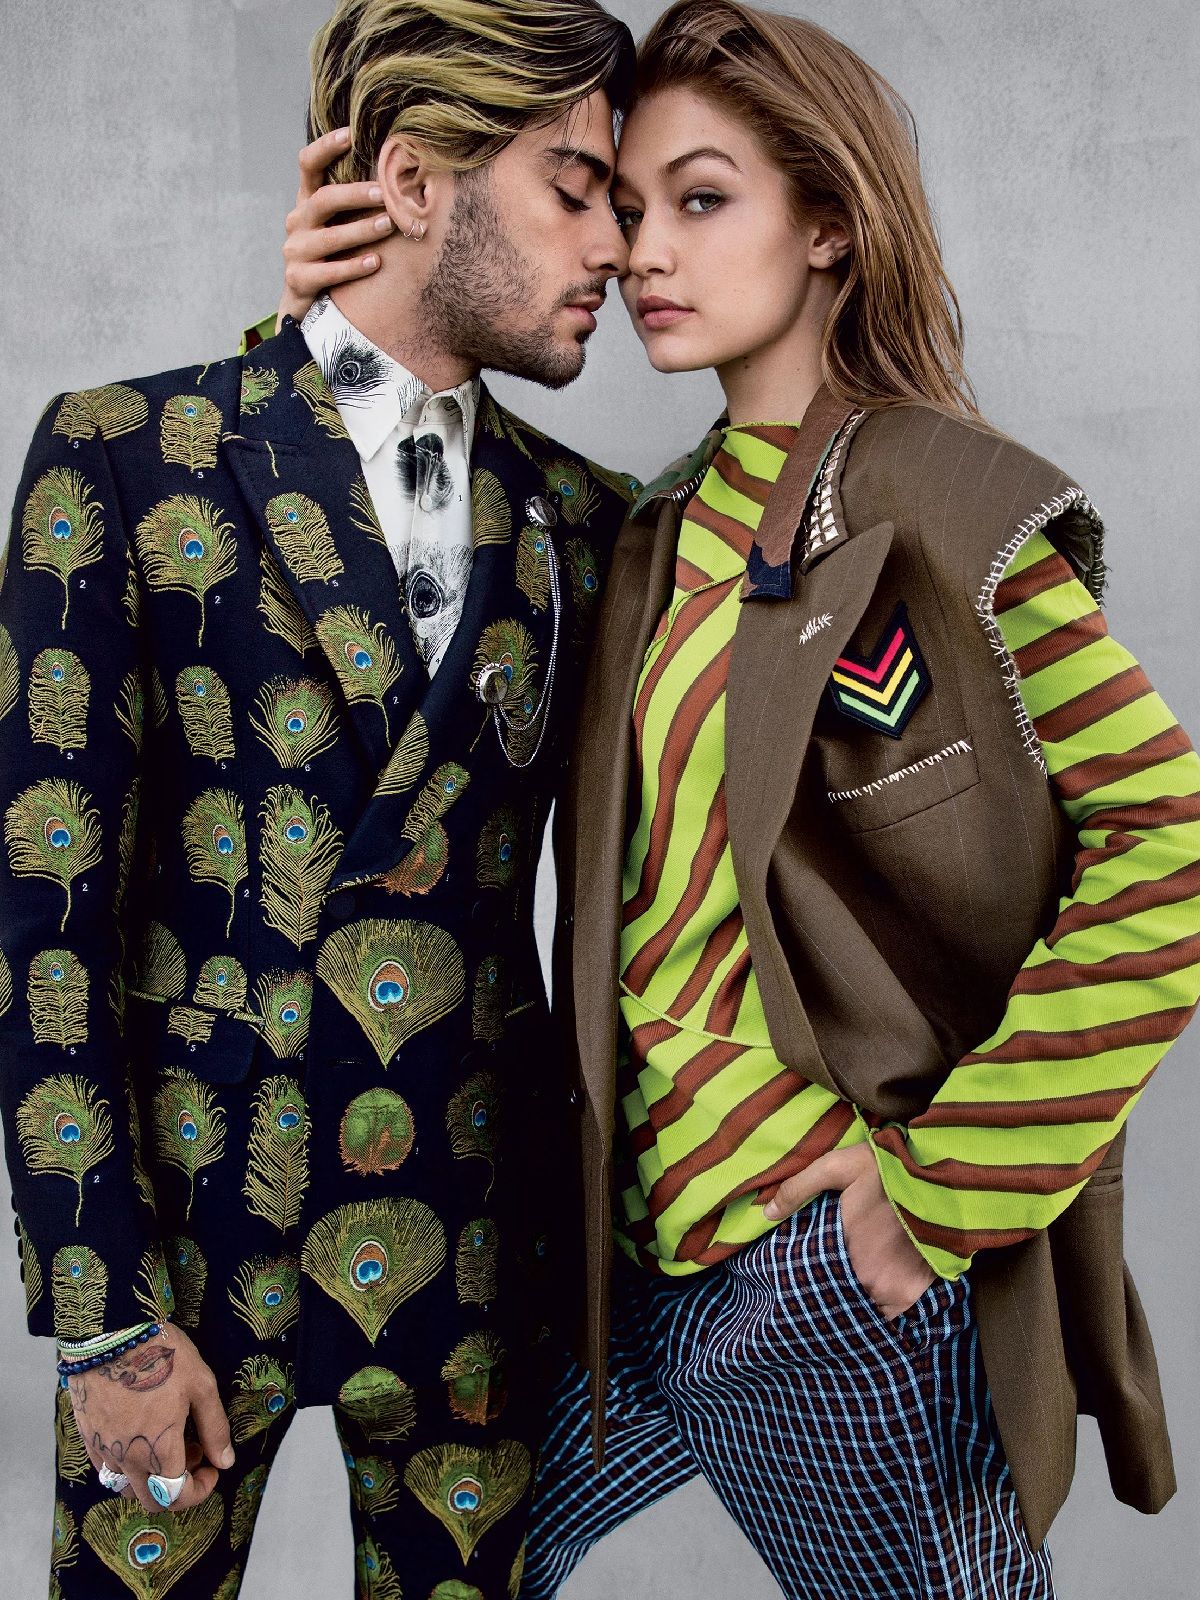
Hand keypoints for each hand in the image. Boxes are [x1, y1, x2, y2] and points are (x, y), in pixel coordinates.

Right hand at [65, 1324, 234, 1512]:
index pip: (177, 1497)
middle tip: (193, 1451)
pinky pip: (105, 1467)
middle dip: (177, 1486)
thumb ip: (214, 1428)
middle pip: (151, 1499)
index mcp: (159, 1450)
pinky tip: (139, 1434)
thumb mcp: (201, 1385)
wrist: (111, 1333)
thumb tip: (226, 1461)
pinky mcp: (88, 1435)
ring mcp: (103, 1449)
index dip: (200, 1490)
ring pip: (126, 1485)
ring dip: (151, 1474)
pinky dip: (126, 1463)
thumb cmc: (161, 1355)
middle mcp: (127, 1459)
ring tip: (167, 1438)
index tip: (212, 1468)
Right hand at [278, 127, 390, 328]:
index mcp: (307, 203)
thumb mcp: (339, 226)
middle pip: (323, 200)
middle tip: (385, 193)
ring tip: (389, 225)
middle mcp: (297, 222)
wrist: (308, 306)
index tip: (350, 134)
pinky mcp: (299, 280)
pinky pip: (328, 272)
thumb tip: (400, 178)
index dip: (325, 147)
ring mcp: (295, 251)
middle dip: (355, 194)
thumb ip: (357, 205)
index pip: (308, 165)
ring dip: (361, 230)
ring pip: (328, 237)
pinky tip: (376, 262)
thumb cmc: (334, 258)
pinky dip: (353, 267)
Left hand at [761, 1142, 935, 1319]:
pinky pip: (885, 1316)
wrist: (945, 1181)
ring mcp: (889, 1291)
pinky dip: (876, 1310)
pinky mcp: (910, 1295)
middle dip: (824, 1293)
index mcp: (839, 1250)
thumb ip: (799, 1188)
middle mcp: (863, 1279)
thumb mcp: (839, 1167)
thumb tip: (766, 1213)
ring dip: (850, 1301)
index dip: (801, 1281)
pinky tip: (868, 1299)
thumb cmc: (888, 1171)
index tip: (793, 1282)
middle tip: (816, 1291)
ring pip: (858, 1307)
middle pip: (833, 1296)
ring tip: (843, 1293)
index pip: (809, 1278)